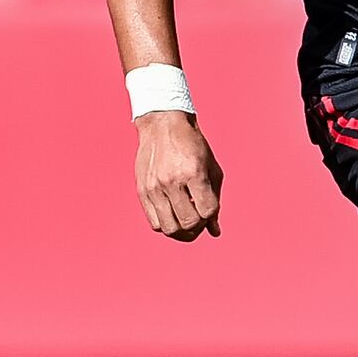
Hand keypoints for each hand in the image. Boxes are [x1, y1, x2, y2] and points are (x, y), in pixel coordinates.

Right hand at [137, 112, 224, 239]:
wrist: (162, 124)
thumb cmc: (192, 145)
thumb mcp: (211, 168)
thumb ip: (215, 200)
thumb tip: (215, 232)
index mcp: (193, 173)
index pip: (207, 211)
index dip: (211, 216)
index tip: (209, 208)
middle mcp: (172, 181)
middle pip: (188, 223)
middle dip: (198, 227)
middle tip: (199, 218)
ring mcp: (155, 187)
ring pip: (169, 228)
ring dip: (182, 231)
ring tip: (186, 221)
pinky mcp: (142, 191)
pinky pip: (154, 222)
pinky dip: (167, 225)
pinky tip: (173, 214)